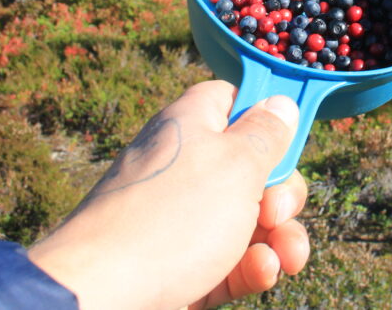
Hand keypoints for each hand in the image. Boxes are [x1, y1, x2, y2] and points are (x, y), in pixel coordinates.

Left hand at [27, 80, 309, 309]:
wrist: (100, 296)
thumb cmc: (171, 218)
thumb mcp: (235, 164)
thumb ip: (266, 134)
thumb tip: (280, 102)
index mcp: (192, 125)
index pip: (235, 100)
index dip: (267, 115)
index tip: (291, 138)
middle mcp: (186, 167)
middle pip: (254, 169)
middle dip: (284, 194)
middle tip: (277, 211)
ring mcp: (181, 220)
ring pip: (249, 221)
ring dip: (279, 238)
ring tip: (287, 258)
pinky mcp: (182, 266)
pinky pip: (230, 260)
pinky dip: (252, 267)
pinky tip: (261, 273)